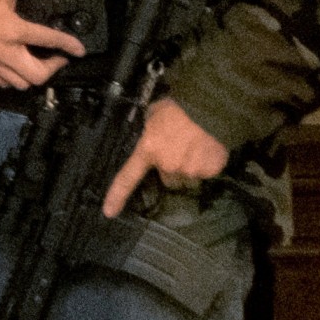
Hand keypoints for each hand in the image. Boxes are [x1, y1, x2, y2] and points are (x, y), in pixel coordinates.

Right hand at [0, 0, 87, 89]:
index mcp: (13, 29)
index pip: (50, 41)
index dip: (70, 45)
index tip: (79, 50)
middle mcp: (3, 50)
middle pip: (37, 76)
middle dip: (53, 69)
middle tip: (57, 58)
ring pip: (20, 83)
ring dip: (33, 75)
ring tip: (36, 63)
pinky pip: (1, 82)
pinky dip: (12, 78)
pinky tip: (15, 66)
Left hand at [101, 97, 228, 217]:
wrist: (210, 106)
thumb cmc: (177, 106)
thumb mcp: (152, 115)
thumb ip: (148, 133)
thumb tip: (146, 138)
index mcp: (148, 150)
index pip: (127, 177)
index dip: (117, 196)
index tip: (109, 212)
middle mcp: (167, 164)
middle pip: (168, 179)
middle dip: (172, 170)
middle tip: (179, 150)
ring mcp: (190, 169)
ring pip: (188, 178)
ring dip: (190, 169)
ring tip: (195, 148)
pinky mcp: (210, 170)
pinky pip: (206, 174)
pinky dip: (207, 165)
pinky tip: (207, 149)